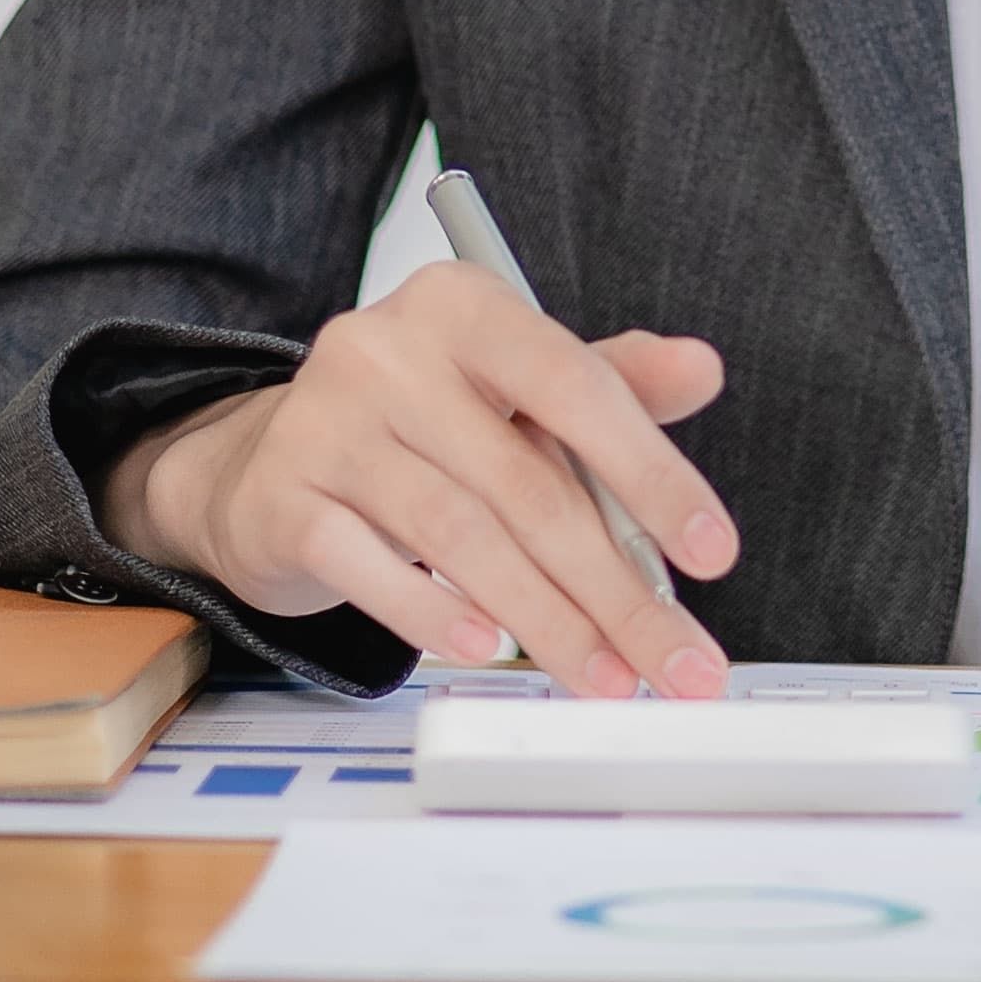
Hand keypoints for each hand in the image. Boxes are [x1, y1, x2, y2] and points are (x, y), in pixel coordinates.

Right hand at [94, 258, 741, 697]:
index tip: (713, 553)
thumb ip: (613, 382)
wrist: (267, 464)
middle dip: (615, 589)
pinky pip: (372, 570)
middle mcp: (389, 350)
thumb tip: (703, 368)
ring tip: (605, 675)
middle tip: (673, 659)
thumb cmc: (417, 424)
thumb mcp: (515, 387)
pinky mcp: (282, 500)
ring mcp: (325, 424)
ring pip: (461, 537)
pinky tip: (491, 649)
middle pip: (528, 485)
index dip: (654, 474)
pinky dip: (436, 616)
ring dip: (548, 621)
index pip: (577, 386)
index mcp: (463, 305)